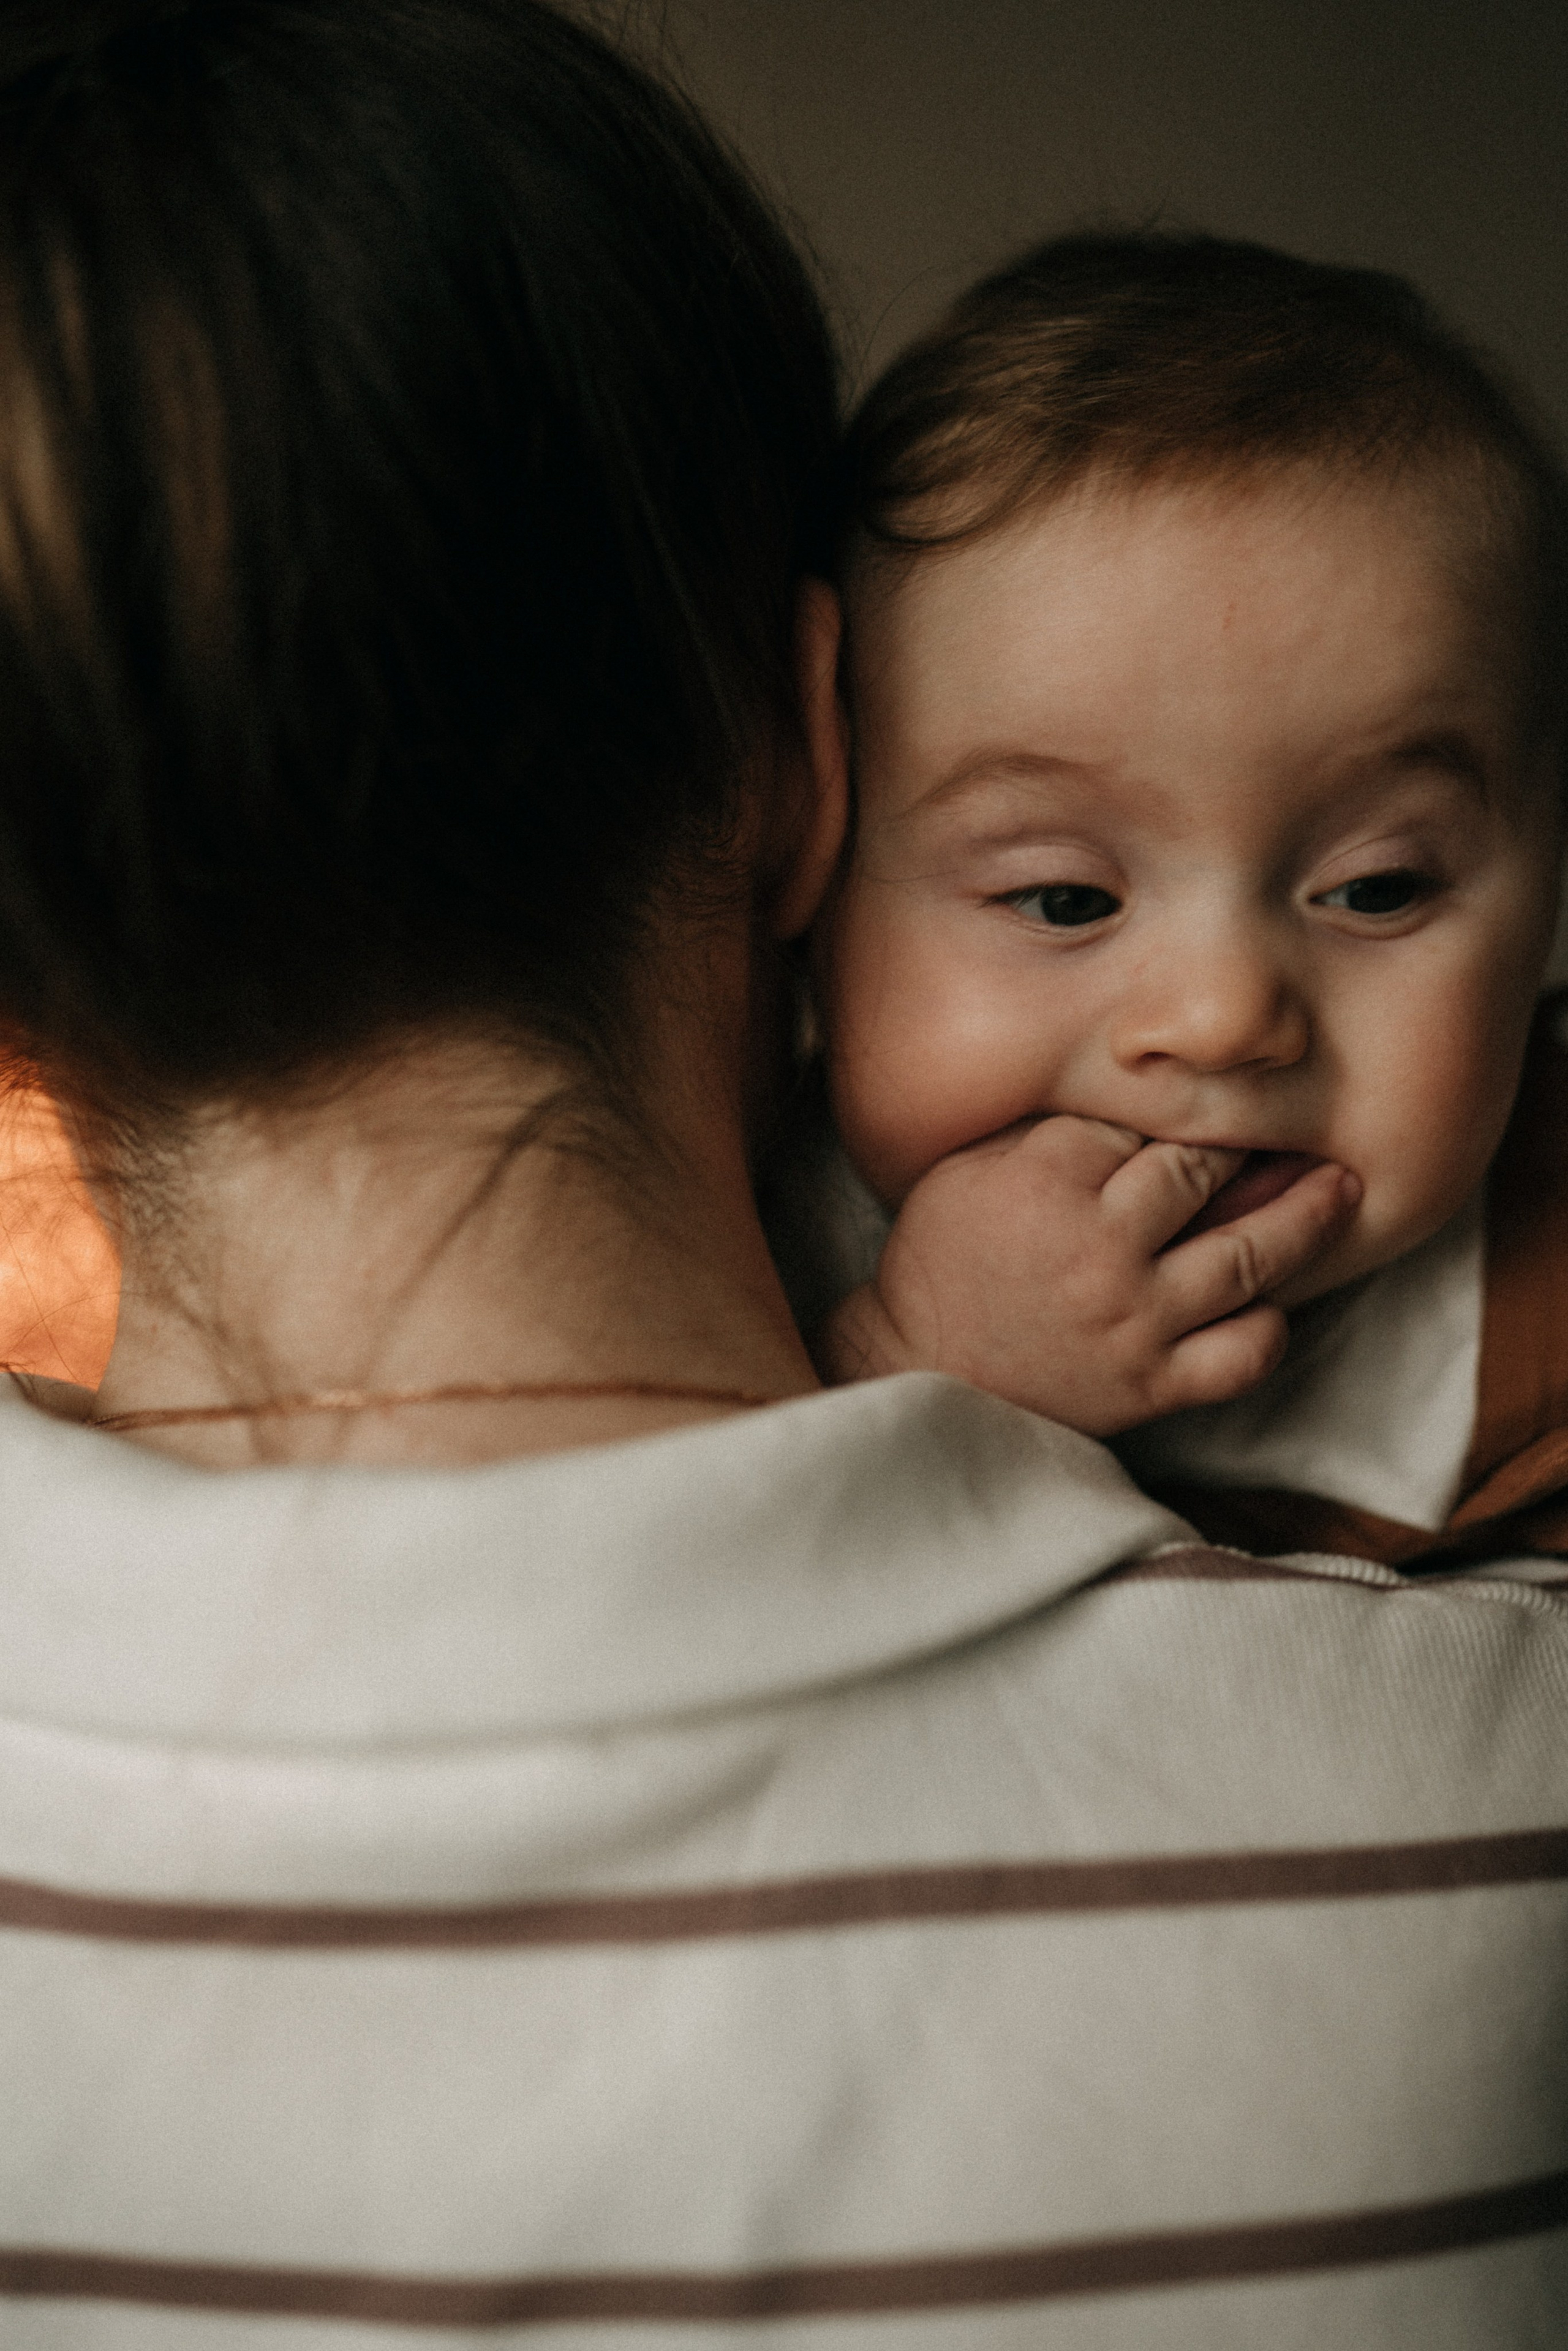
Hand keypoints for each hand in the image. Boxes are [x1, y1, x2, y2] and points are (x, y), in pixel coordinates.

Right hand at [819, 1116, 1359, 1435]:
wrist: (922, 1371)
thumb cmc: (941, 1261)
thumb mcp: (972, 1169)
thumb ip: (1052, 1133)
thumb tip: (1137, 1103)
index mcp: (1050, 1179)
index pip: (1143, 1125)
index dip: (1177, 1114)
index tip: (1208, 1105)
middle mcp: (1102, 1247)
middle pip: (1206, 1173)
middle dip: (1255, 1145)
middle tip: (1301, 1123)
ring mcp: (1134, 1318)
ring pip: (1250, 1257)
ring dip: (1306, 1217)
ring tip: (1341, 1189)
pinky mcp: (1150, 1384)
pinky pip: (1242, 1354)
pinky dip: (1270, 1327)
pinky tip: (1277, 1300)